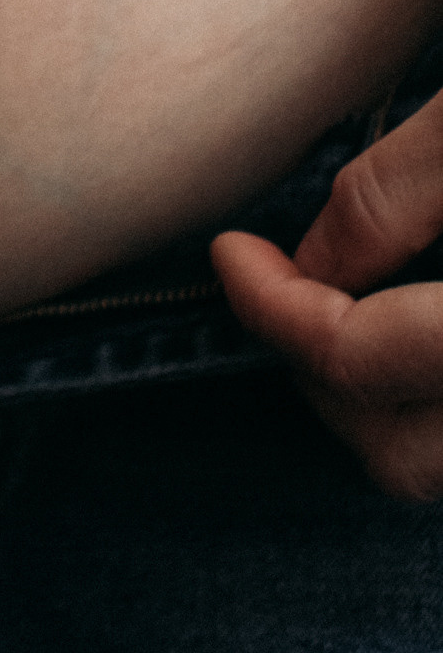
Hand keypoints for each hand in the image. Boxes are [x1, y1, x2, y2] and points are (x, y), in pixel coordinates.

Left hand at [212, 92, 442, 503]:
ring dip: (386, 402)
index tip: (231, 254)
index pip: (358, 362)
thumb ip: (393, 192)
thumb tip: (310, 262)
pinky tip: (416, 320)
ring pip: (437, 461)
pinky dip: (430, 401)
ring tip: (357, 309)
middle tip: (288, 294)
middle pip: (400, 457)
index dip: (275, 308)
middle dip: (325, 380)